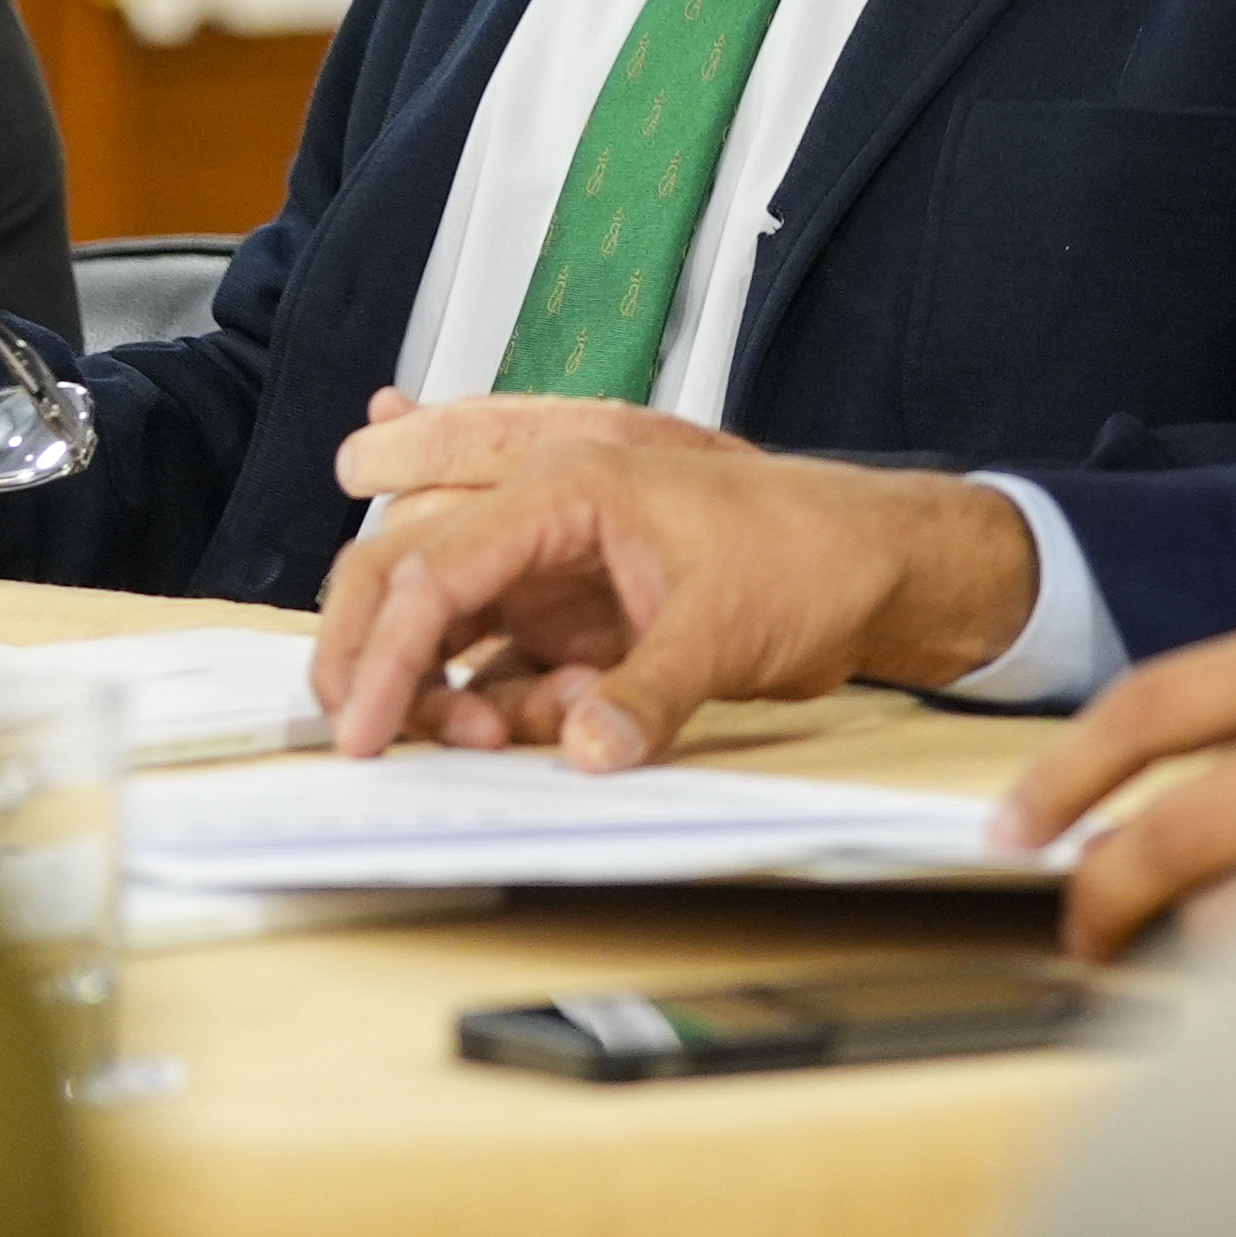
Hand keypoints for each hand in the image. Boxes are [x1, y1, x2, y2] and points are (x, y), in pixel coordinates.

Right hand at [307, 392, 1042, 767]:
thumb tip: (586, 750)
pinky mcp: (568, 619)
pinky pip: (495, 666)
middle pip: (402, 573)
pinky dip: (492, 705)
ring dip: (443, 694)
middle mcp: (539, 517)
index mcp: (564, 485)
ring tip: (503, 738)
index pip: (434, 567)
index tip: (362, 728)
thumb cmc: (809, 553)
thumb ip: (650, 692)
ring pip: (440, 626)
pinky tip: (541, 719)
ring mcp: (549, 569)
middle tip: (358, 732)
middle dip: (369, 656)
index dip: (385, 653)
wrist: (877, 562)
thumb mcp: (729, 628)